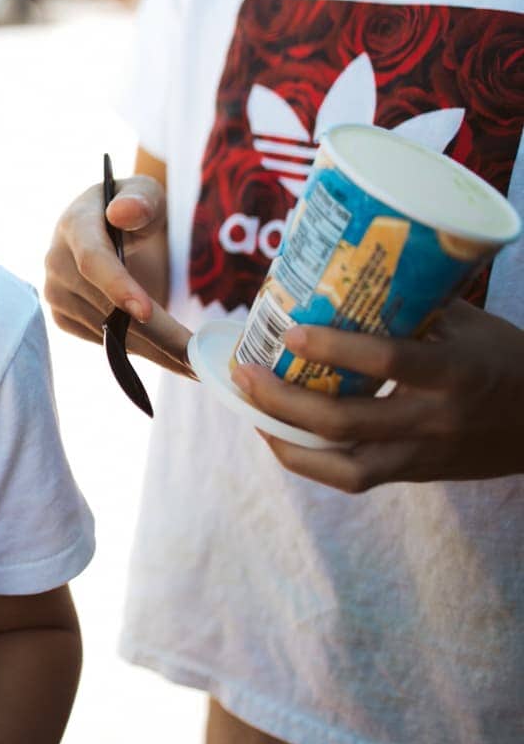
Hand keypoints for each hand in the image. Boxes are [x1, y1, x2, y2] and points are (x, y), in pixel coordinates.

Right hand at [43, 173, 191, 373]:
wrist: (109, 229)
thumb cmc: (134, 208)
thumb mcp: (145, 192)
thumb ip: (140, 199)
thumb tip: (124, 213)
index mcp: (76, 225)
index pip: (92, 259)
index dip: (117, 285)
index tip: (146, 311)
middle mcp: (57, 261)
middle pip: (105, 305)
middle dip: (154, 333)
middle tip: (195, 356)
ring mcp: (57, 293)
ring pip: (107, 331)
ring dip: (152, 350)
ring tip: (194, 364)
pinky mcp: (65, 316)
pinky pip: (103, 341)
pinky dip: (139, 351)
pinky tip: (170, 356)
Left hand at [231, 301, 523, 490]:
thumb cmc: (507, 359)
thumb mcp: (468, 323)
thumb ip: (411, 303)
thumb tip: (339, 265)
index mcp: (454, 371)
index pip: (389, 360)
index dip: (334, 347)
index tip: (289, 331)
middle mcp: (436, 419)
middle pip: (347, 422)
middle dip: (284, 401)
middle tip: (246, 372)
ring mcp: (424, 454)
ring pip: (344, 466)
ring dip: (289, 440)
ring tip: (251, 411)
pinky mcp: (416, 474)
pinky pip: (353, 478)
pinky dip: (310, 461)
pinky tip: (280, 435)